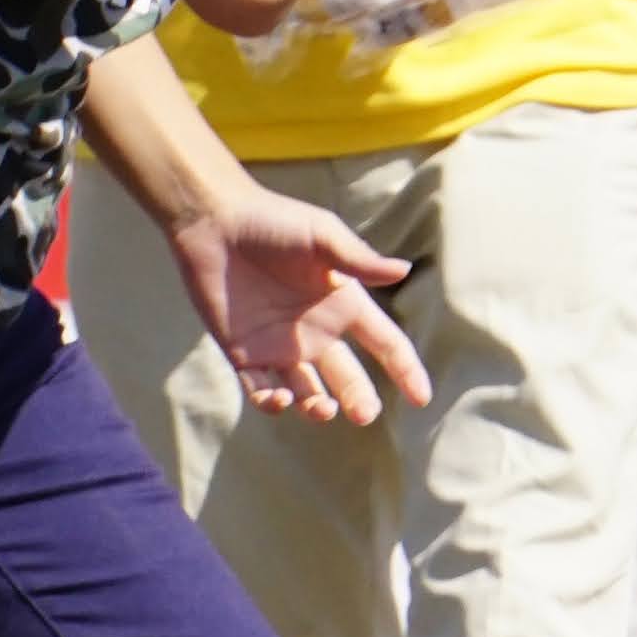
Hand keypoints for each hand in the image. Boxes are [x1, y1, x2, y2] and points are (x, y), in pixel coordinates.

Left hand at [166, 189, 431, 427]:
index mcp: (342, 304)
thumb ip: (359, 260)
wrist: (215, 223)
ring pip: (307, 393)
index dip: (406, 371)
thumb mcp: (322, 237)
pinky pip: (262, 392)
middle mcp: (316, 331)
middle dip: (359, 400)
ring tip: (323, 408)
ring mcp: (280, 346)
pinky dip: (272, 404)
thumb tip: (404, 270)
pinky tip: (280, 400)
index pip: (385, 343)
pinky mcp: (245, 354)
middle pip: (348, 378)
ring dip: (318, 408)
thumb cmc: (273, 222)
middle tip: (364, 415)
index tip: (421, 399)